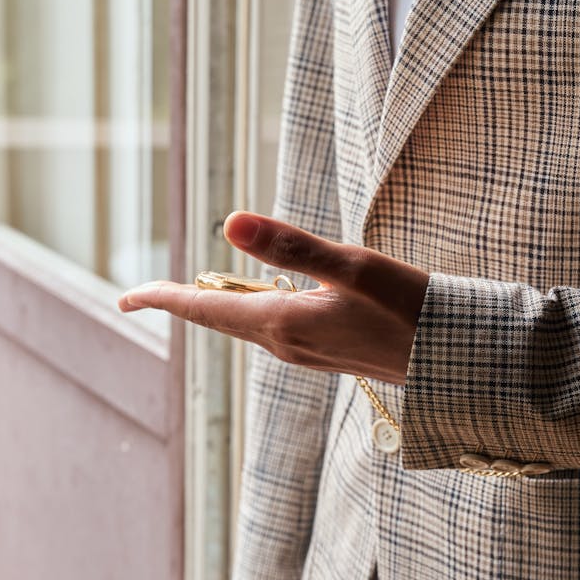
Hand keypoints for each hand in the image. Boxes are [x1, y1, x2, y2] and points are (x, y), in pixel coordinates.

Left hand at [118, 212, 429, 384]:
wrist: (453, 357)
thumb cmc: (409, 308)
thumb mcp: (353, 266)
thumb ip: (291, 247)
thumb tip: (229, 222)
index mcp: (283, 323)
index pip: (206, 309)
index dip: (163, 298)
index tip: (126, 295)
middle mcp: (285, 345)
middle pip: (219, 319)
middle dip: (182, 302)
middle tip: (143, 294)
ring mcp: (305, 354)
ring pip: (245, 326)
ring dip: (216, 308)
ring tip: (187, 295)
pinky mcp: (325, 354)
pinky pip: (271, 331)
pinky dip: (250, 313)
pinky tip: (258, 301)